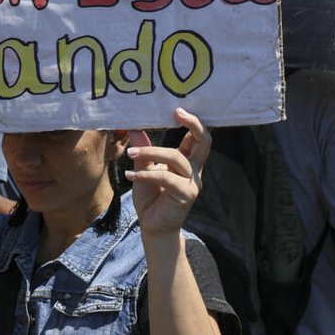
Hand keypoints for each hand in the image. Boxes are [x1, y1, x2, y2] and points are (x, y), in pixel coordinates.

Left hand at [126, 108, 209, 238]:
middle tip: (176, 113)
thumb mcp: (143, 169)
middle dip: (194, 125)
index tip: (177, 109)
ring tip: (130, 152)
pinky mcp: (186, 195)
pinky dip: (146, 174)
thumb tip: (135, 128)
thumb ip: (143, 151)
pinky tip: (130, 174)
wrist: (152, 226)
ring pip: (176, 158)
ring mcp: (192, 183)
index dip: (193, 122)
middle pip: (204, 142)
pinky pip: (166, 177)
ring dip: (151, 152)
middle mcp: (194, 170)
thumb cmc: (151, 197)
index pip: (198, 138)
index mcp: (187, 161)